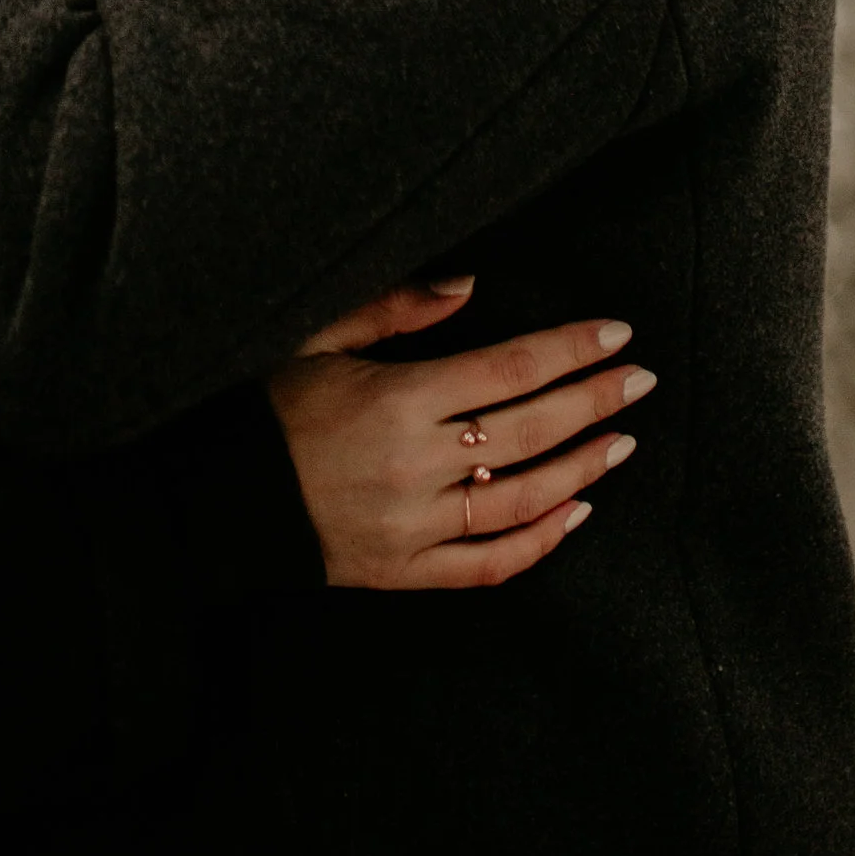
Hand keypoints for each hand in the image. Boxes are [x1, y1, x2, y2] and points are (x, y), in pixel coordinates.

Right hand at [269, 289, 650, 591]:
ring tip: (620, 442)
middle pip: (530, 431)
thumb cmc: (267, 406)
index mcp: (397, 399)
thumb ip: (395, 310)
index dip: (571, 349)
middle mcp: (416, 465)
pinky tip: (574, 514)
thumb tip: (469, 284)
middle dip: (594, 401)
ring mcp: (415, 525)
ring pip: (521, 500)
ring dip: (580, 469)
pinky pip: (488, 564)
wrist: (214, 499)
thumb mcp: (317, 337)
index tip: (616, 334)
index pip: (510, 369)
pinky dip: (538, 541)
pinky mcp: (405, 571)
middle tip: (641, 381)